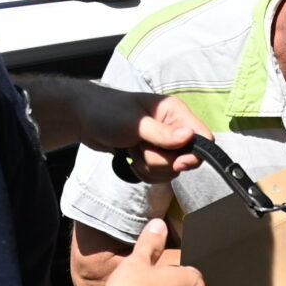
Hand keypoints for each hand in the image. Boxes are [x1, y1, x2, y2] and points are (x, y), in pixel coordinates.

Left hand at [76, 84, 209, 179]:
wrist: (83, 118)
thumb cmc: (107, 111)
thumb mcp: (135, 124)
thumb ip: (162, 134)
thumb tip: (189, 137)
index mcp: (174, 112)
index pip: (202, 136)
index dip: (194, 153)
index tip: (177, 163)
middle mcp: (173, 127)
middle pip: (186, 158)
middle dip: (162, 161)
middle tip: (140, 148)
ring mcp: (163, 143)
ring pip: (171, 169)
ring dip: (150, 166)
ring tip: (132, 149)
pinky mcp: (153, 155)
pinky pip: (158, 174)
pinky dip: (144, 171)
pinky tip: (131, 157)